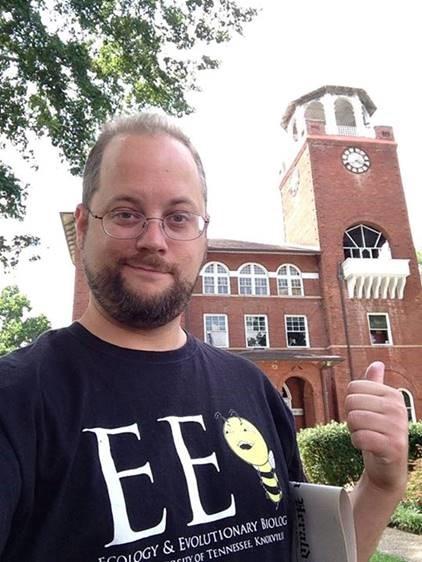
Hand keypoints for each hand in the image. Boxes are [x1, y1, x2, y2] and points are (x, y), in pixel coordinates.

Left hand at [345, 361, 407, 492]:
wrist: (388, 467)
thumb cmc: (378, 433)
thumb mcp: (377, 406)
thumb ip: (375, 384)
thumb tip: (377, 363)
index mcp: (393, 395)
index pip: (353, 387)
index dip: (351, 403)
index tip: (364, 414)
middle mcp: (398, 408)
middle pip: (351, 402)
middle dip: (351, 417)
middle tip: (365, 428)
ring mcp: (398, 427)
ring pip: (353, 419)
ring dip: (354, 431)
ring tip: (367, 436)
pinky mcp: (393, 447)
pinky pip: (360, 437)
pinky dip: (357, 443)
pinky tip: (368, 447)